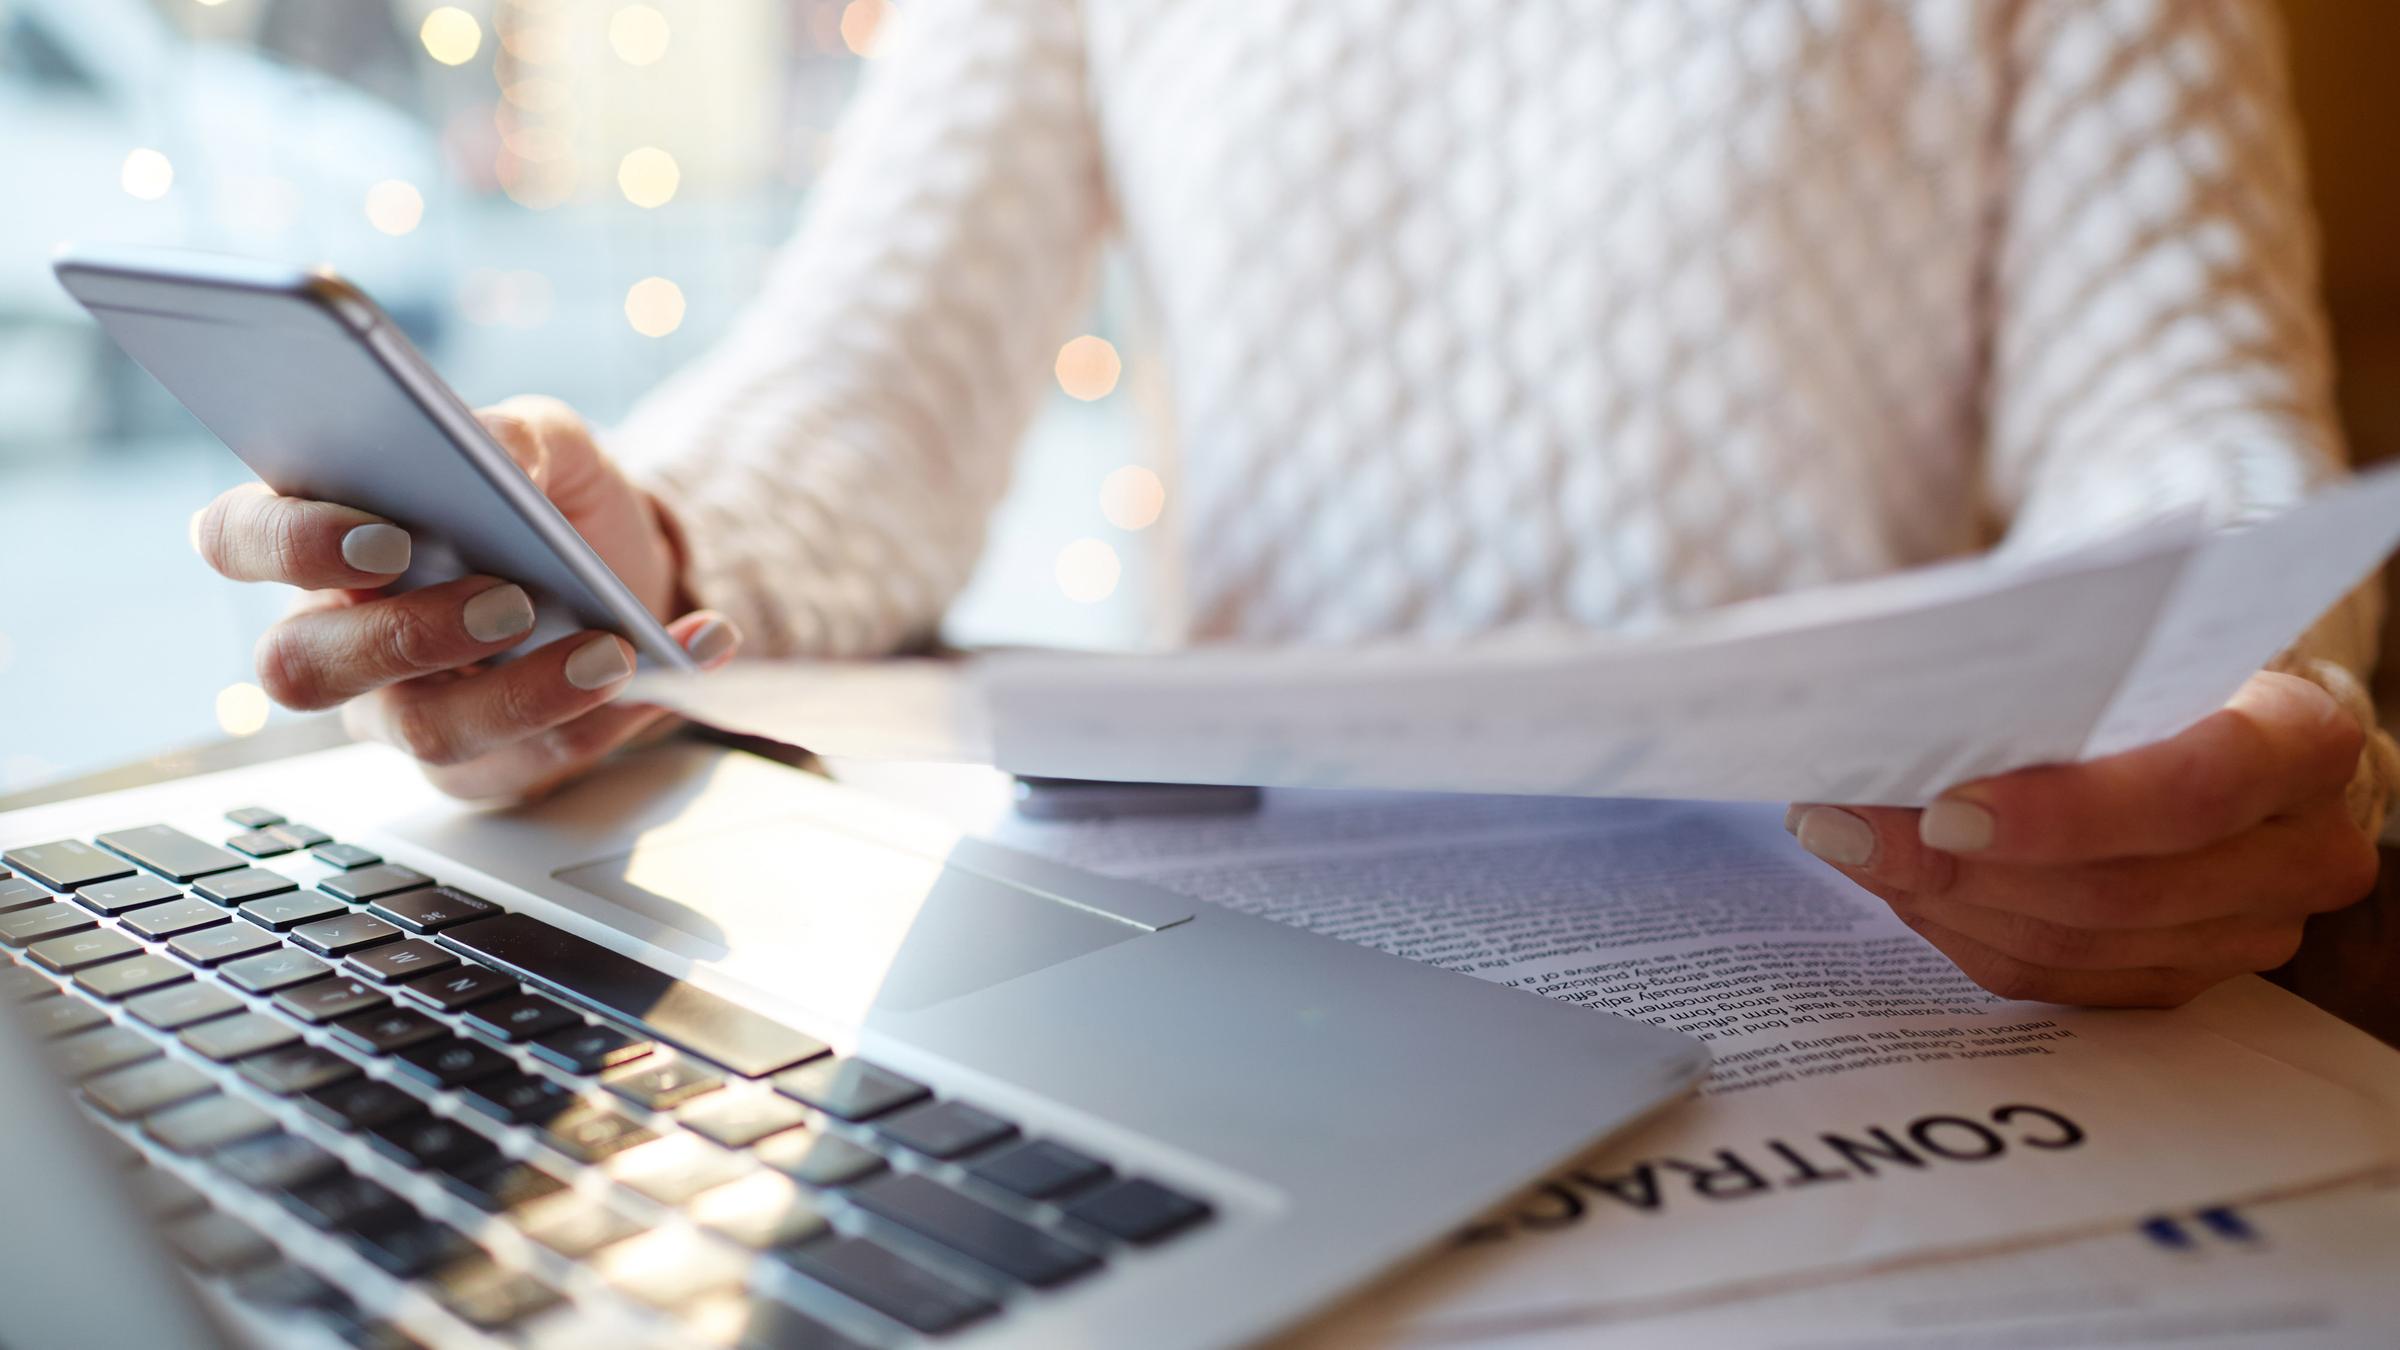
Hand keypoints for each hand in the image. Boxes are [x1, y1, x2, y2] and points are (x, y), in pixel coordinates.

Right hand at [191, 395, 738, 799]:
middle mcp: (337, 637)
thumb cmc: (554, 503)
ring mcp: (402, 713)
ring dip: (528, 691)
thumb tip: (494, 450)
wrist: (636, 572)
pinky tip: (679, 665)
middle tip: (509, 600)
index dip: (291, 545)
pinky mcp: (484, 768)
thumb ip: (513, 434)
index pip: (237, 539)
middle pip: (302, 668)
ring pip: (426, 732)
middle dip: (407, 635)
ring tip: (613, 648)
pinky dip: (618, 715)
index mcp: (322, 538)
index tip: (385, 537)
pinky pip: (532, 765)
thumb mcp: (548, 443)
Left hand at [1788, 671, 2378, 1006]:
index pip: (2195, 790)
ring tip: (1842, 840)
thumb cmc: (2163, 658)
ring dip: (1940, 897)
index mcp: (2305, 740)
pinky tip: (1891, 879)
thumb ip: (2052, 666)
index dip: (2065, 813)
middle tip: (1841, 824)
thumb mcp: (2134, 634)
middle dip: (1960, 864)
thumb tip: (1895, 704)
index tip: (1943, 805)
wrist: (2229, 712)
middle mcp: (2303, 850)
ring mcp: (2251, 930)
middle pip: (2119, 890)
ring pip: (2077, 943)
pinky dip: (1962, 928)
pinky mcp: (2187, 975)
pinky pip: (2059, 977)